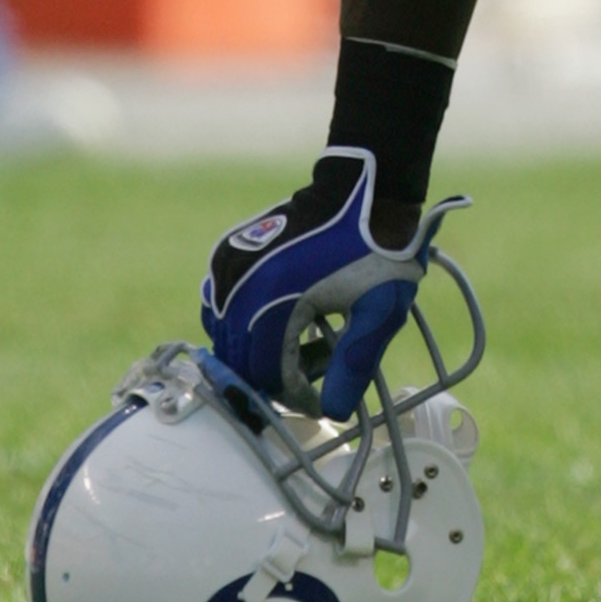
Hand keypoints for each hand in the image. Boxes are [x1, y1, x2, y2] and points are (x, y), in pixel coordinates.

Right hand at [201, 150, 466, 415]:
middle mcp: (239, 287)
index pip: (270, 375)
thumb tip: (331, 412)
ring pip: (228, 337)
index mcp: (274, 302)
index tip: (324, 399)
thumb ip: (354, 364)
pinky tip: (284, 319)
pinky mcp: (226, 255)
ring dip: (259, 351)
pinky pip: (221, 308)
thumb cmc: (377, 248)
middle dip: (278, 376)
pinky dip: (244, 325)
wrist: (361, 189)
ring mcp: (227, 268)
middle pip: (243, 361)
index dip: (297, 396)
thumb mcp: (378, 310)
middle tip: (319, 370)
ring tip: (308, 344)